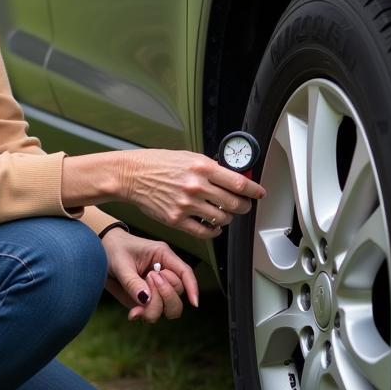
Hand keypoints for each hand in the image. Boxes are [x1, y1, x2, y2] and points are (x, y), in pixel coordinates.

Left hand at [100, 227, 198, 322]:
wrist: (100, 251)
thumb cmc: (113, 250)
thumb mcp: (121, 263)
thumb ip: (133, 282)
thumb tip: (145, 300)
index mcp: (162, 256)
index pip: (184, 273)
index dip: (192, 287)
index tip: (194, 303)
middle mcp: (163, 273)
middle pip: (179, 294)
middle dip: (166, 295)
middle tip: (148, 279)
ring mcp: (155, 288)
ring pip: (168, 307)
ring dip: (155, 308)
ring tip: (138, 297)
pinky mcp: (146, 298)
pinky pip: (153, 312)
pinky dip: (144, 314)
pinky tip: (133, 313)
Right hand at [118, 149, 264, 239]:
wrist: (132, 175)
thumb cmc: (156, 164)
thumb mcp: (187, 157)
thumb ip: (210, 167)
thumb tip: (230, 177)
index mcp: (201, 167)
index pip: (239, 183)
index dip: (254, 190)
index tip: (259, 193)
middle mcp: (196, 186)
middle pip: (235, 203)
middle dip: (244, 206)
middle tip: (244, 205)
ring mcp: (186, 205)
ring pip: (222, 219)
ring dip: (228, 218)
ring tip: (224, 214)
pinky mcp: (176, 220)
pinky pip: (204, 232)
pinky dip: (213, 231)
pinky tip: (213, 226)